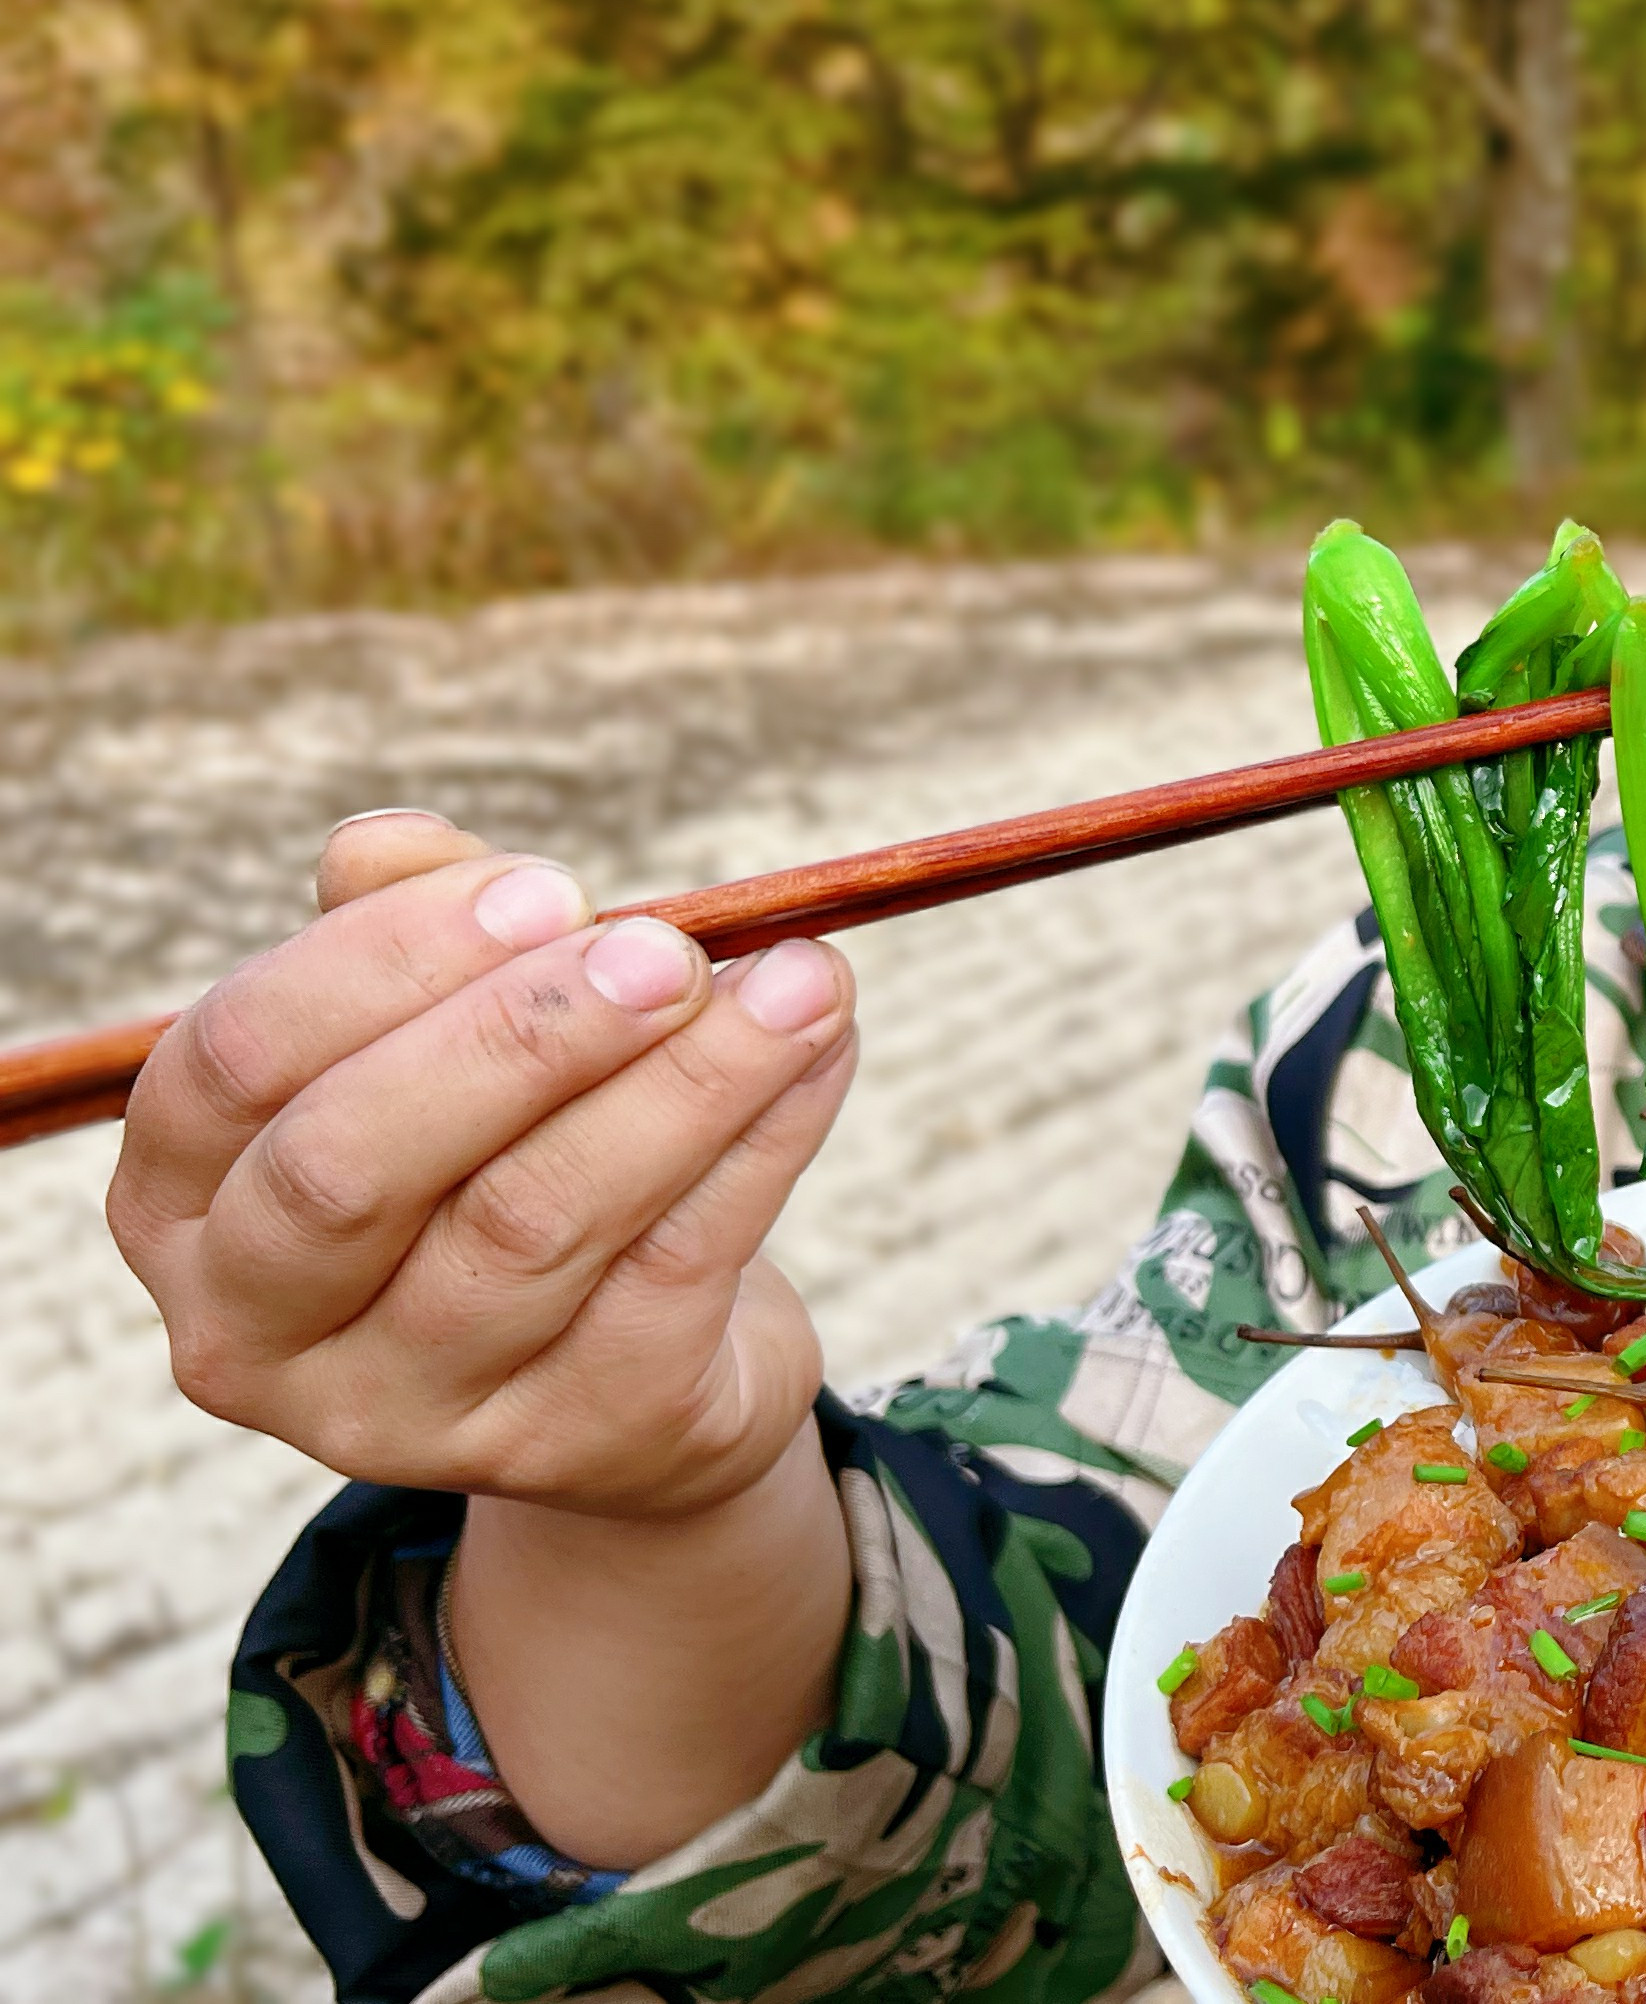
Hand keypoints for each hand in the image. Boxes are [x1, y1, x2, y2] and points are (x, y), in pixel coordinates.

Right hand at [108, 812, 859, 1519]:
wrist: (638, 1375)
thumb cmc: (507, 1161)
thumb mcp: (446, 1041)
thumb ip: (413, 933)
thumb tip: (388, 845)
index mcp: (181, 1203)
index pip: (235, 1061)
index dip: (387, 960)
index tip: (549, 884)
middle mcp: (255, 1327)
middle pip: (355, 1166)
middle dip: (523, 1037)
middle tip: (669, 950)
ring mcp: (405, 1412)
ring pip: (534, 1221)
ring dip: (686, 1081)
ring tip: (801, 981)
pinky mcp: (574, 1442)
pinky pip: (674, 1272)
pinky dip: (764, 1144)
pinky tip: (823, 1055)